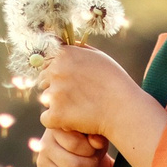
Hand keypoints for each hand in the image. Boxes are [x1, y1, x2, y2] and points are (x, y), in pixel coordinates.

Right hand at [35, 127, 105, 166]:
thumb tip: (96, 142)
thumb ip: (97, 135)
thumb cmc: (89, 142)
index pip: (75, 144)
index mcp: (56, 128)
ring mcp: (41, 163)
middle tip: (95, 164)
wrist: (79, 156)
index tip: (94, 150)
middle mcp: (44, 145)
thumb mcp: (96, 134)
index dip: (91, 151)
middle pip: (74, 166)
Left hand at [38, 44, 166, 166]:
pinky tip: (73, 120)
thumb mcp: (98, 57)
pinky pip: (46, 118)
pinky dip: (57, 122)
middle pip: (42, 81)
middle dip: (54, 89)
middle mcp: (56, 71)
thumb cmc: (115, 83)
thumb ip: (77, 50)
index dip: (55, 73)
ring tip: (78, 108)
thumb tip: (62, 45)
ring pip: (45, 100)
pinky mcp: (55, 114)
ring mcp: (54, 93)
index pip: (45, 63)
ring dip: (56, 105)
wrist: (124, 110)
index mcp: (64, 55)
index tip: (68, 82)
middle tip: (74, 98)